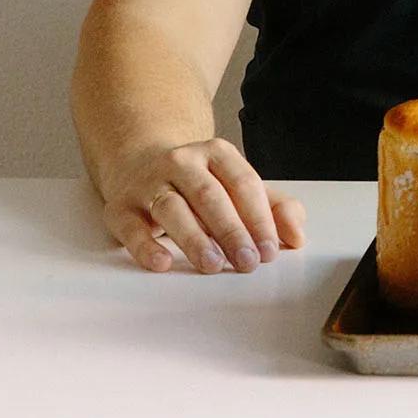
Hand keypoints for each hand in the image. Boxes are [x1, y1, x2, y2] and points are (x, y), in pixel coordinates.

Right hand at [100, 138, 306, 272]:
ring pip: (172, 208)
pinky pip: (131, 227)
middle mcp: (181, 162)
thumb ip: (274, 208)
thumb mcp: (238, 186)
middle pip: (210, 196)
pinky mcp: (120, 207)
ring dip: (194, 238)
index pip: (243, 183)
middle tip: (247, 262)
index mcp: (217, 153)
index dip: (259, 218)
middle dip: (231, 230)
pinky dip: (145, 247)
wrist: (140, 162)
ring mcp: (148, 183)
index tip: (270, 249)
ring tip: (212, 264)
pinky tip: (163, 263)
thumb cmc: (199, 183)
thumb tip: (297, 236)